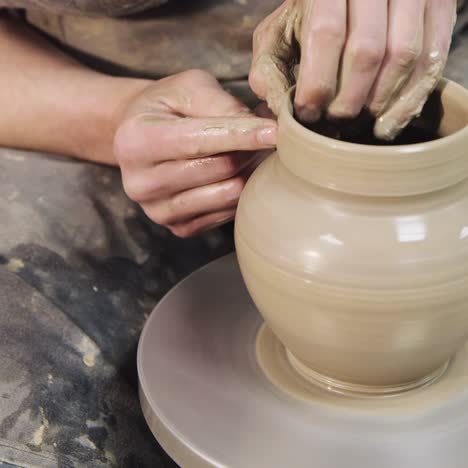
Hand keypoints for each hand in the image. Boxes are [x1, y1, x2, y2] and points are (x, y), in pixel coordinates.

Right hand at [114, 70, 276, 236]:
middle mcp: (140, 183)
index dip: (241, 135)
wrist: (141, 139)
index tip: (276, 131)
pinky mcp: (178, 228)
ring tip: (251, 152)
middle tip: (264, 135)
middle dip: (249, 149)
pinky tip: (238, 173)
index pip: (197, 141)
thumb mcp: (188, 88)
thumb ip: (220, 103)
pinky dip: (240, 192)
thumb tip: (259, 127)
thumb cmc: (167, 108)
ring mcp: (158, 211)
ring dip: (249, 171)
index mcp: (135, 141)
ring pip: (227, 194)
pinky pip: (226, 214)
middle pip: (219, 169)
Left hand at [249, 0, 456, 139]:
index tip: (309, 113)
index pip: (326, 34)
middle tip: (336, 121)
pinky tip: (390, 121)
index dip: (318, 83)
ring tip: (362, 122)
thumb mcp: (278, 33)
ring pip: (404, 56)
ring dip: (380, 101)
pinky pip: (434, 59)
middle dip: (349, 99)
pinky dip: (412, 98)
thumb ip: (268, 68)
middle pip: (367, 50)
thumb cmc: (308, 15)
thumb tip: (277, 109)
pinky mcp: (439, 6)